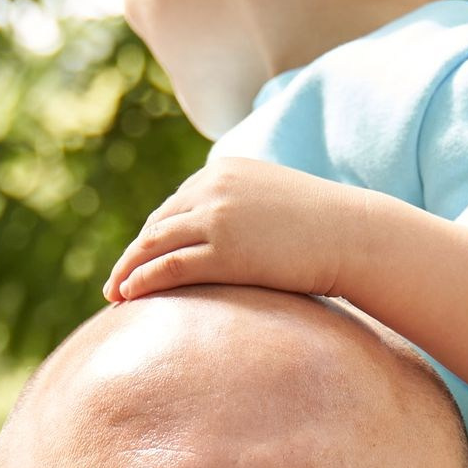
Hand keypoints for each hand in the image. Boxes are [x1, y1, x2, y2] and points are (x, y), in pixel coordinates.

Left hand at [107, 158, 359, 305]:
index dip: (154, 236)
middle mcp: (212, 187)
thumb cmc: (325, 227)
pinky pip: (169, 267)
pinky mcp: (222, 251)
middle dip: (135, 254)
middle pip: (158, 224)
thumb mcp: (276, 203)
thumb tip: (235, 238)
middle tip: (117, 281)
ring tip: (114, 295)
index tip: (142, 259)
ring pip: (154, 245)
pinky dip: (142, 281)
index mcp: (222, 171)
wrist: (353, 235)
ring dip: (128, 271)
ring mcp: (215, 217)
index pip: (175, 205)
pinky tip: (129, 296)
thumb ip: (247, 210)